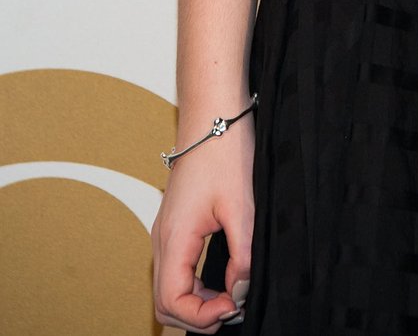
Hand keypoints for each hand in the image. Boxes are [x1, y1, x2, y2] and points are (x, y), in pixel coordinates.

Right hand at [152, 118, 254, 331]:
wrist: (214, 115)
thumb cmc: (225, 152)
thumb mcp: (242, 207)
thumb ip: (242, 256)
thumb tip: (239, 293)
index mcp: (174, 237)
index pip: (172, 302)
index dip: (202, 315)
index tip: (234, 305)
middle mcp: (162, 239)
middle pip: (165, 302)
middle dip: (198, 316)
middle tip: (234, 307)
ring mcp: (166, 233)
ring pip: (169, 289)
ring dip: (196, 303)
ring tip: (232, 298)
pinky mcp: (175, 227)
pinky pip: (176, 271)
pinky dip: (194, 287)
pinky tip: (221, 282)